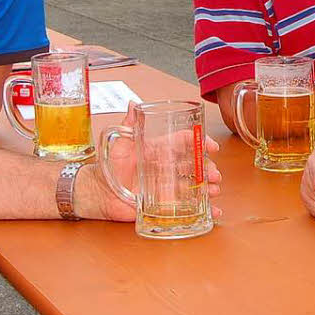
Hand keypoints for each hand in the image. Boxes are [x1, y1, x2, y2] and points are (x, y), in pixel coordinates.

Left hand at [77, 109, 222, 221]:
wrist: (100, 193)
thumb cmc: (109, 167)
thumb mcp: (119, 143)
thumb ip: (128, 125)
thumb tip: (133, 104)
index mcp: (158, 150)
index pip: (184, 142)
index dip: (200, 142)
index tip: (211, 146)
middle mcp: (166, 167)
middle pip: (194, 165)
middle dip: (208, 168)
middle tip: (213, 173)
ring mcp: (168, 186)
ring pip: (195, 185)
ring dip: (209, 186)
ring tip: (213, 189)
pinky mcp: (166, 204)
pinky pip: (188, 207)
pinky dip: (203, 209)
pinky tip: (214, 211)